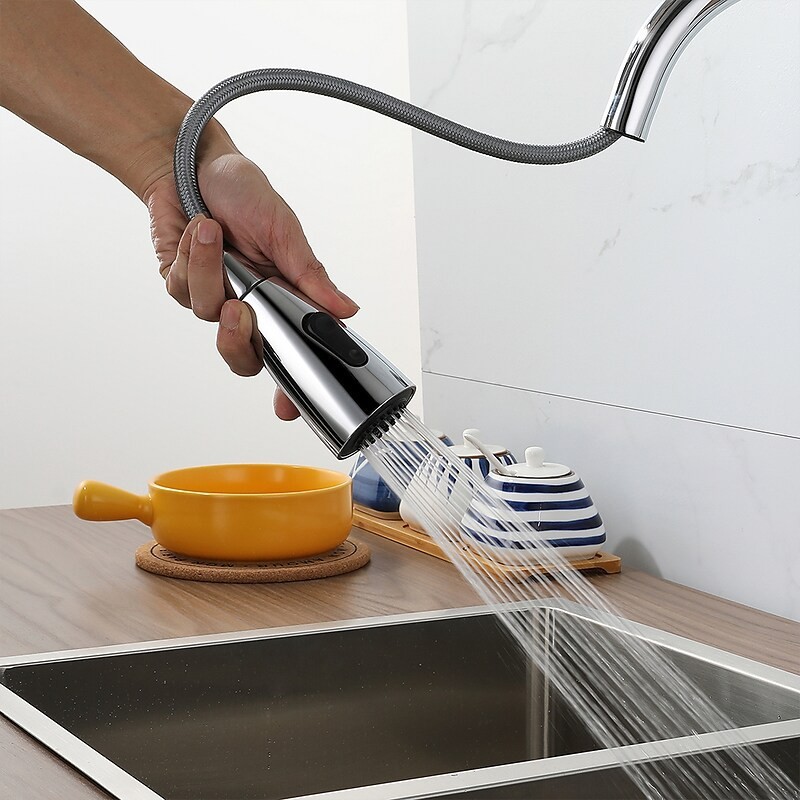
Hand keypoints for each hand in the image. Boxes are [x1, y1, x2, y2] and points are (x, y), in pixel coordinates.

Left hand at [144, 150, 358, 419]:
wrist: (193, 161)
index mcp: (280, 299)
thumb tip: (346, 311)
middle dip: (237, 340)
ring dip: (209, 270)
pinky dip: (188, 257)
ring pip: (207, 313)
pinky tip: (197, 229)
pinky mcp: (179, 282)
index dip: (289, 387)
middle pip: (241, 356)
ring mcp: (213, 297)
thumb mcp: (285, 230)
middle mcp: (248, 306)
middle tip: (240, 310)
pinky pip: (180, 288)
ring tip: (214, 232)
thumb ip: (311, 274)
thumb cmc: (244, 192)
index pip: (288, 354)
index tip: (289, 408)